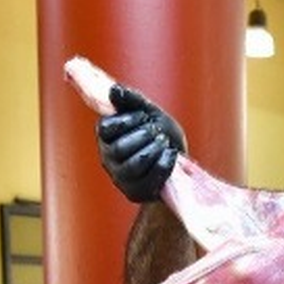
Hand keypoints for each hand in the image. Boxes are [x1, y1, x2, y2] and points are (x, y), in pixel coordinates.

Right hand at [96, 85, 186, 202]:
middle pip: (119, 149)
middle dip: (143, 136)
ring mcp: (120, 178)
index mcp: (106, 136)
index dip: (127, 121)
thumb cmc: (159, 133)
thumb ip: (131, 100)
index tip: (143, 116)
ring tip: (164, 142)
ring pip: (133, 165)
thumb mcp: (148, 112)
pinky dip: (163, 164)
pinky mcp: (135, 192)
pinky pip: (149, 180)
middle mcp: (108, 159)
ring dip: (154, 150)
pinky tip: (171, 155)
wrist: (177, 161)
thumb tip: (113, 91)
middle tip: (157, 131)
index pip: (106, 129)